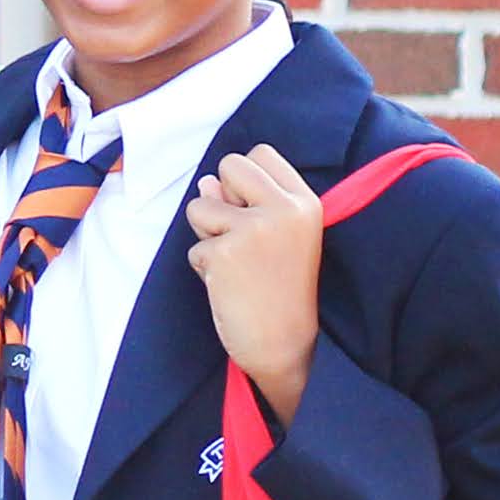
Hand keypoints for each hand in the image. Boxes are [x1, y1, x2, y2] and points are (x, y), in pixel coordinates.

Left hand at [181, 143, 323, 421]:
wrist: (286, 346)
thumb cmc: (280, 291)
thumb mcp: (276, 239)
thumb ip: (243, 204)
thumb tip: (206, 182)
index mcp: (305, 203)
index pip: (260, 153)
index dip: (245, 180)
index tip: (257, 213)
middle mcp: (284, 209)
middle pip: (229, 164)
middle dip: (222, 197)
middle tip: (243, 239)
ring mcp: (253, 229)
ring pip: (199, 205)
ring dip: (208, 235)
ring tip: (238, 266)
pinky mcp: (224, 252)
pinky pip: (194, 246)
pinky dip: (204, 267)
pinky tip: (230, 287)